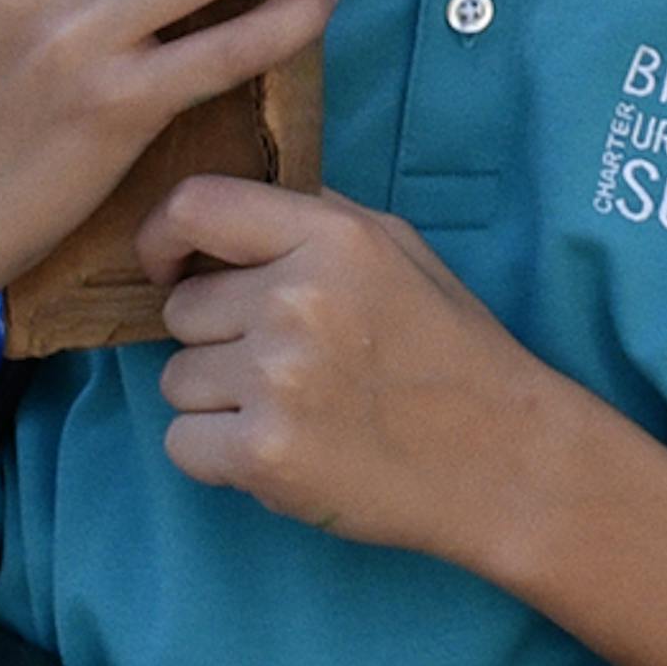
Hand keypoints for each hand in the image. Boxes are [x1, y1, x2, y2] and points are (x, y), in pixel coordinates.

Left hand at [146, 179, 592, 565]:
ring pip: (176, 380)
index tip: (172, 267)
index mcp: (336, 238)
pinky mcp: (262, 453)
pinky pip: (181, 443)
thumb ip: (315, 220)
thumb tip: (229, 210)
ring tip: (295, 408)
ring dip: (219, 398)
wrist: (503, 459)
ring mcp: (277, 379)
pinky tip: (282, 449)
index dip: (163, 237)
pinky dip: (218, 453)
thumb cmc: (452, 351)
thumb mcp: (401, 252)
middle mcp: (298, 299)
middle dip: (218, 336)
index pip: (196, 206)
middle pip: (182, 309)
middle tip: (288, 361)